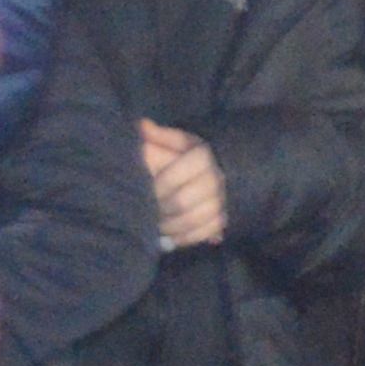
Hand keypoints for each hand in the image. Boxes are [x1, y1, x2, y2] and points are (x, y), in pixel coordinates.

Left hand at [139, 121, 227, 249]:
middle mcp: (217, 179)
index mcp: (203, 156)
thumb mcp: (175, 139)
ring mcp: (222, 201)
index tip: (142, 189)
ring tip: (150, 226)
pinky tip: (167, 239)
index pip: (177, 176)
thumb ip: (159, 135)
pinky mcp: (223, 219)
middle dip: (158, 209)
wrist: (220, 168)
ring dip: (168, 227)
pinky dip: (184, 238)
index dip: (159, 184)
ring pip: (193, 220)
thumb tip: (142, 126)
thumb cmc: (188, 153)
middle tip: (141, 212)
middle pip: (183, 202)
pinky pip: (205, 232)